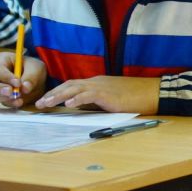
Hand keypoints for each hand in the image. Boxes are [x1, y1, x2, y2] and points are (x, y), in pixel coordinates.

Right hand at [0, 51, 46, 107]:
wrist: (35, 80)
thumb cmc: (32, 68)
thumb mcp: (36, 68)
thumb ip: (31, 76)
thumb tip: (25, 88)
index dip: (6, 76)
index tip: (18, 83)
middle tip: (11, 92)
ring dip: (3, 98)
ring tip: (19, 98)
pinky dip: (9, 103)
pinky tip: (19, 102)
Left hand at [35, 76, 159, 113]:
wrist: (152, 92)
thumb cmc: (135, 97)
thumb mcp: (111, 99)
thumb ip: (96, 101)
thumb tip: (82, 108)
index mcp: (96, 83)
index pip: (72, 85)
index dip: (57, 92)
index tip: (45, 100)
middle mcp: (96, 82)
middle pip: (69, 85)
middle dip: (52, 93)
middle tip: (38, 103)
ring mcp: (101, 87)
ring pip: (74, 89)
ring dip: (58, 96)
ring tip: (46, 104)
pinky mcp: (108, 94)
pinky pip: (89, 96)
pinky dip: (77, 99)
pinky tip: (68, 105)